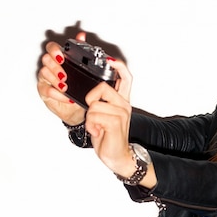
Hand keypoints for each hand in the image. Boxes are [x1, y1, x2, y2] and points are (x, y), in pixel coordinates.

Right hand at [37, 32, 86, 124]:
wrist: (78, 106)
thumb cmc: (79, 86)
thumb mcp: (84, 68)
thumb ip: (81, 50)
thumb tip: (81, 35)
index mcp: (60, 58)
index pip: (52, 48)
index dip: (54, 51)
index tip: (61, 57)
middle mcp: (51, 66)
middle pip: (46, 59)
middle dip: (55, 67)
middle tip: (65, 75)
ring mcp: (46, 78)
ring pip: (44, 73)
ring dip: (56, 80)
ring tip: (66, 87)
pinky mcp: (44, 91)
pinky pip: (46, 89)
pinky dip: (56, 93)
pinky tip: (66, 97)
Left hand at [84, 58, 137, 178]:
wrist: (117, 156)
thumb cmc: (109, 137)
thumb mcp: (104, 116)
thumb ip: (102, 101)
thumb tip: (91, 93)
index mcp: (122, 102)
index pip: (126, 78)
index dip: (119, 66)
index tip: (110, 60)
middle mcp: (124, 105)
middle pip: (102, 87)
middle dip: (91, 99)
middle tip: (93, 113)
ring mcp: (121, 113)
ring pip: (94, 104)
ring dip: (90, 118)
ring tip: (97, 127)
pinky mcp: (115, 122)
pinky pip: (94, 115)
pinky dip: (91, 125)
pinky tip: (98, 131)